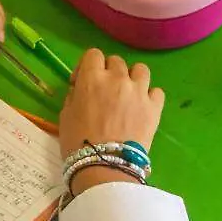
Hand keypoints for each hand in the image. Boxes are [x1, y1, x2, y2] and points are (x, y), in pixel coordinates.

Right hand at [58, 49, 164, 193]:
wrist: (105, 166)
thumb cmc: (78, 142)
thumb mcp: (65, 116)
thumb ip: (74, 96)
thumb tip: (81, 90)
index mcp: (92, 78)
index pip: (93, 54)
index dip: (86, 66)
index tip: (82, 82)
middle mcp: (117, 78)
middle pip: (116, 61)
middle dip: (108, 72)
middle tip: (105, 91)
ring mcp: (139, 91)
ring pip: (140, 69)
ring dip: (132, 78)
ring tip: (128, 94)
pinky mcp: (155, 107)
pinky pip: (156, 91)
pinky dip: (149, 96)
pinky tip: (142, 107)